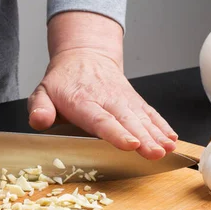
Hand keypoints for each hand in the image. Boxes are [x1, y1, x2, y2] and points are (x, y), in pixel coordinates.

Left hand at [28, 12, 177, 159]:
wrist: (84, 56)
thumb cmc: (62, 82)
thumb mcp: (42, 92)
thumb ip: (39, 108)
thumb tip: (39, 120)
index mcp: (82, 101)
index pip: (100, 119)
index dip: (116, 133)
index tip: (130, 144)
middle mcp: (106, 99)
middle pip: (127, 120)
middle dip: (143, 138)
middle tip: (155, 153)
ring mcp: (123, 99)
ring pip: (142, 117)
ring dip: (157, 134)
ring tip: (167, 149)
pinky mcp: (134, 101)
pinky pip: (150, 113)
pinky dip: (162, 126)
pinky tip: (171, 139)